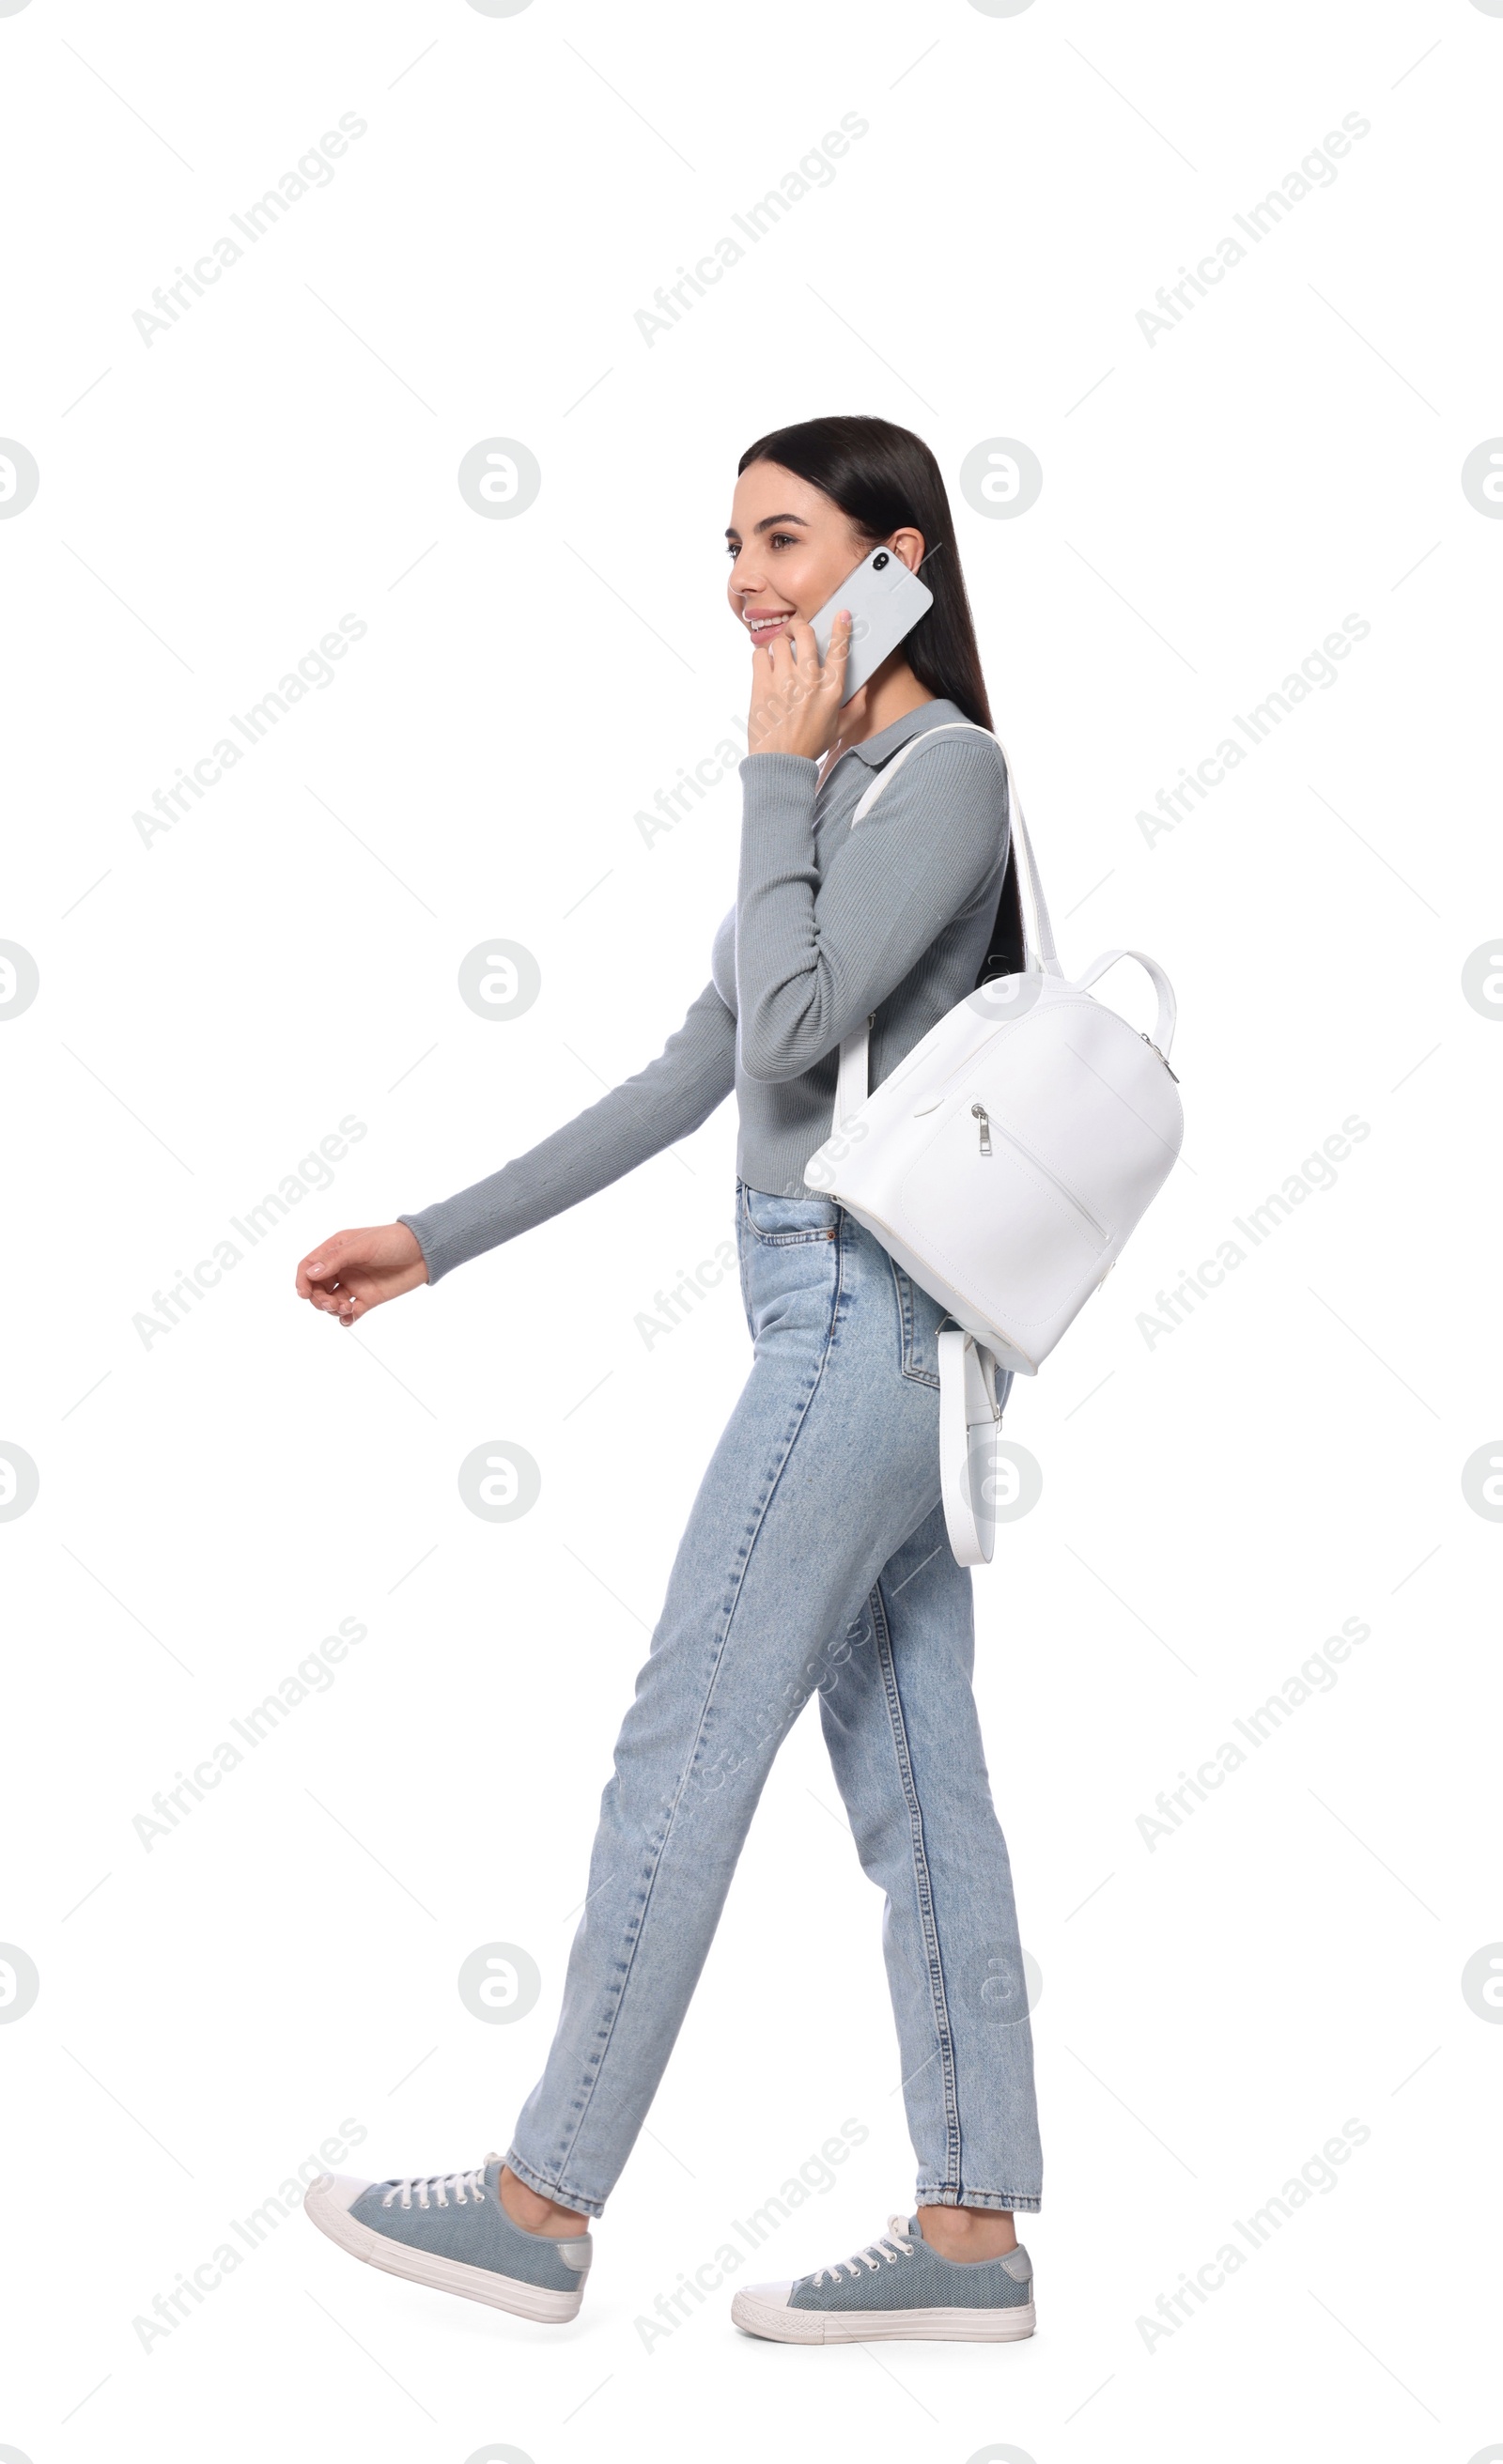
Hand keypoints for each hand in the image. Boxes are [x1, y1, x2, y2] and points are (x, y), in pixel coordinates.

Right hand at [295, 1222, 427, 1325]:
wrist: (424, 1252)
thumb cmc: (393, 1241)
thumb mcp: (363, 1246)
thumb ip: (336, 1259)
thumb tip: (310, 1274)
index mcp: (336, 1250)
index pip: (309, 1267)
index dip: (303, 1280)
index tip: (304, 1294)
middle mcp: (342, 1268)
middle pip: (317, 1288)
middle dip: (318, 1299)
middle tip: (331, 1303)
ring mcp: (354, 1284)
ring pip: (331, 1302)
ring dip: (332, 1309)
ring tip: (347, 1307)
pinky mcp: (368, 1299)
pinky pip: (350, 1313)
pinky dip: (345, 1318)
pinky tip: (350, 1318)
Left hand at [746, 610, 851, 759]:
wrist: (780, 761)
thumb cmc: (809, 745)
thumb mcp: (840, 728)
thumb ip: (856, 706)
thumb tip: (864, 687)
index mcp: (831, 690)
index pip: (839, 649)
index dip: (841, 628)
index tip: (841, 615)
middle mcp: (808, 682)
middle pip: (804, 633)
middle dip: (801, 629)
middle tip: (797, 636)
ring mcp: (783, 682)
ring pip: (780, 642)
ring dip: (780, 647)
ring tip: (780, 660)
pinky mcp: (762, 685)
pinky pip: (759, 654)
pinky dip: (762, 658)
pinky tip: (767, 669)